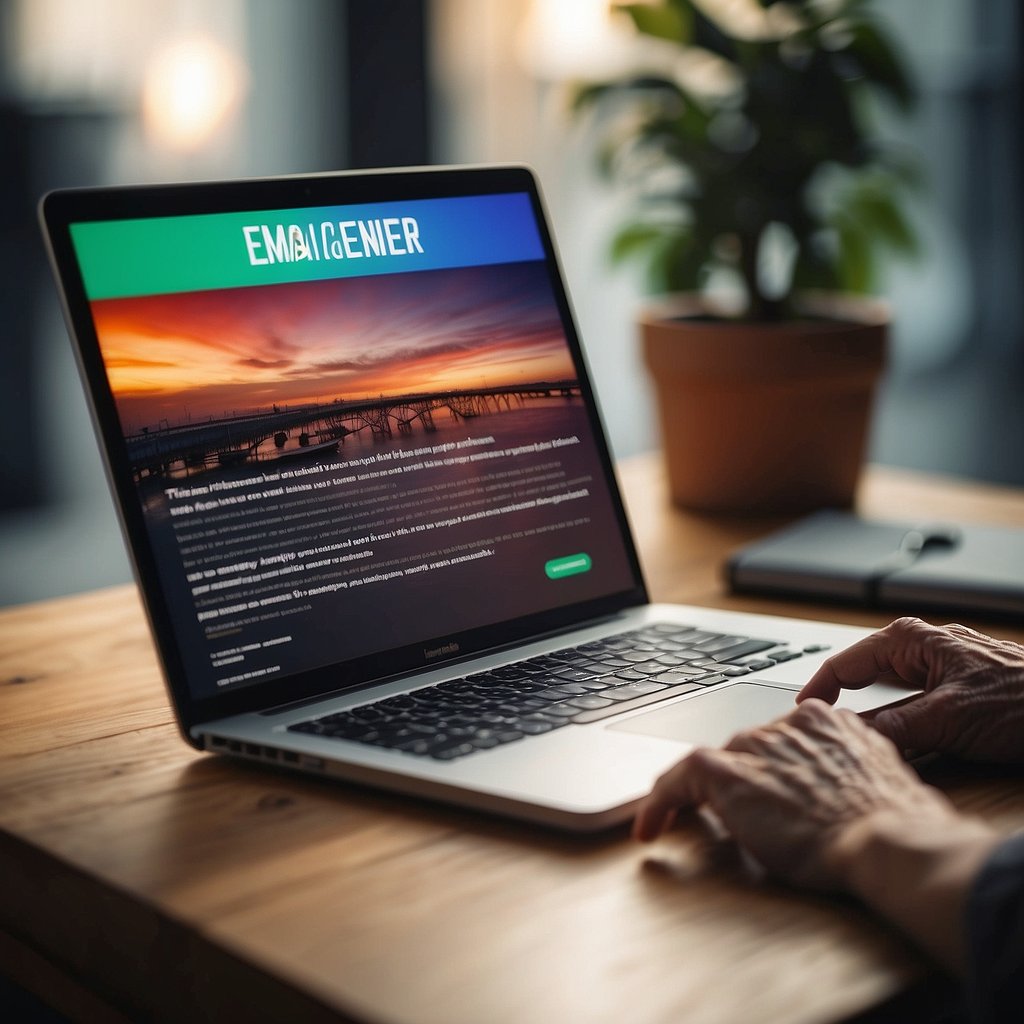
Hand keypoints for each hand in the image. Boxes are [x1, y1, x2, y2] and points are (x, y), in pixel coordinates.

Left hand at [632, 699, 999, 971]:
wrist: (887, 840)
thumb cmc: (895, 826)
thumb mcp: (879, 780)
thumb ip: (850, 771)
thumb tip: (838, 791)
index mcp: (824, 721)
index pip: (778, 739)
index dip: (763, 768)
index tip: (757, 789)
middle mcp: (783, 723)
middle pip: (744, 752)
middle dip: (735, 785)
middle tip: (719, 818)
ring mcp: (753, 744)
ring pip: (709, 766)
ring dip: (695, 797)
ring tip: (674, 822)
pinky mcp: (725, 771)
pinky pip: (676, 782)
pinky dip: (659, 804)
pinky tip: (649, 829)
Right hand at [799, 617, 1023, 763]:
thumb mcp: (947, 720)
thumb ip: (893, 728)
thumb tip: (849, 739)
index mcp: (910, 640)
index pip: (843, 664)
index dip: (819, 693)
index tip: (802, 720)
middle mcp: (923, 649)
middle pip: (865, 682)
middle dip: (847, 712)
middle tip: (828, 741)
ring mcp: (942, 670)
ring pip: (891, 700)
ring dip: (880, 726)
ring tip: (862, 750)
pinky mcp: (959, 692)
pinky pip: (916, 711)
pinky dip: (905, 731)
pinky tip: (904, 752)